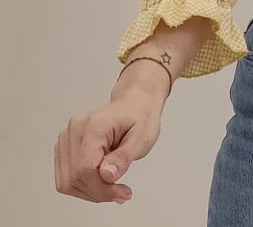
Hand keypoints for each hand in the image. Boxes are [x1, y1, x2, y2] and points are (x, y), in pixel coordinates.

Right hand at [54, 87, 163, 204]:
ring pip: (66, 181)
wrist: (135, 104)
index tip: (121, 193)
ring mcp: (67, 137)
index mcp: (95, 125)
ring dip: (90, 191)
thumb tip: (106, 175)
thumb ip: (123, 157)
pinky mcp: (65, 146)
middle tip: (120, 193)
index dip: (101, 188)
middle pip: (74, 178)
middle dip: (98, 192)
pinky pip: (66, 177)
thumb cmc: (140, 116)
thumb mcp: (142, 137)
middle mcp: (76, 129)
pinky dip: (84, 185)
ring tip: (112, 186)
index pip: (85, 168)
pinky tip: (101, 180)